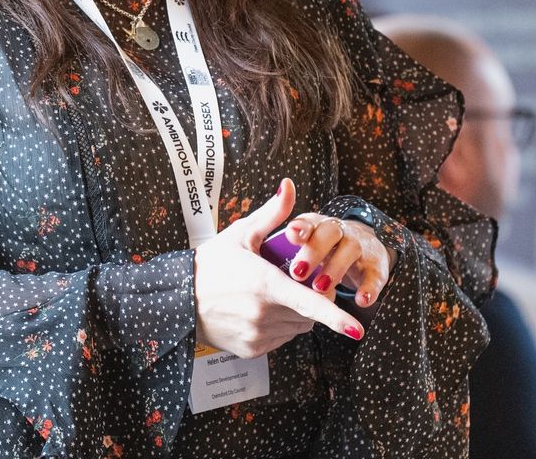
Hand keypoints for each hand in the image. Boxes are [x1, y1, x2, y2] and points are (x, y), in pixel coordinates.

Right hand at [194, 178, 364, 356]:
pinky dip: (280, 325)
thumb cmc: (211, 264)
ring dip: (297, 313)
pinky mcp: (252, 350)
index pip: (309, 304)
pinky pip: (281, 339)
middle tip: (295, 280)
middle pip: (308, 313)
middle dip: (311, 298)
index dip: (335, 318)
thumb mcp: (241, 234)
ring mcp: (257, 335)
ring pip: (297, 327)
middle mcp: (262, 314)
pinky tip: (261, 310)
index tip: (357, 328)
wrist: (178, 299)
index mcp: (265, 285)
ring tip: (273, 293)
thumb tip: (289, 185)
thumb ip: (273, 213)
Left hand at [280, 210, 395, 308]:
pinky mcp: (374, 266)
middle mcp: (338, 231)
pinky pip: (374, 275)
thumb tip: (266, 214)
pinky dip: (369, 288)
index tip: (290, 235)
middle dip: (313, 252)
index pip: (307, 222)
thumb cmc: (319, 249)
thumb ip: (281, 235)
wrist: (363, 249)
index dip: (300, 228)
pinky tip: (360, 301)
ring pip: (350, 251)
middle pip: (329, 233)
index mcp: (315, 224)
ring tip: (321, 288)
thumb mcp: (299, 242)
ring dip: (336, 268)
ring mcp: (358, 247)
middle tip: (297, 272)